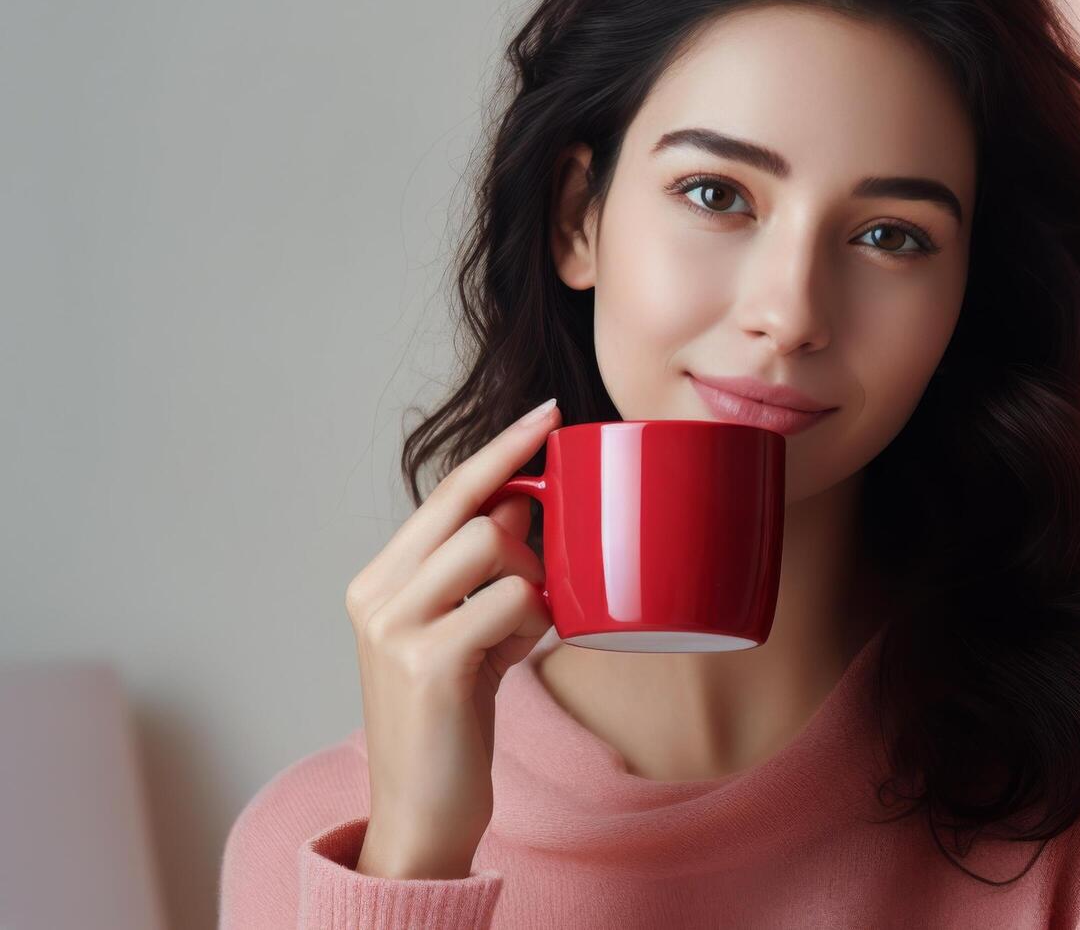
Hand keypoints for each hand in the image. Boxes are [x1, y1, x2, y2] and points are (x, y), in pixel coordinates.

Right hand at [342, 398, 557, 878]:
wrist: (422, 810)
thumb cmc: (454, 720)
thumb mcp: (465, 634)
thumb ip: (486, 576)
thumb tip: (532, 508)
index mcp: (379, 580)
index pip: (446, 492)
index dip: (500, 450)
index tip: (548, 413)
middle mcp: (376, 593)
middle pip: (469, 503)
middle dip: (528, 500)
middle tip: (560, 526)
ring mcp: (397, 625)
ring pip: (496, 544)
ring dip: (533, 584)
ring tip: (519, 633)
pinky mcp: (430, 661)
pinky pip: (514, 602)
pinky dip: (533, 624)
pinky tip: (515, 657)